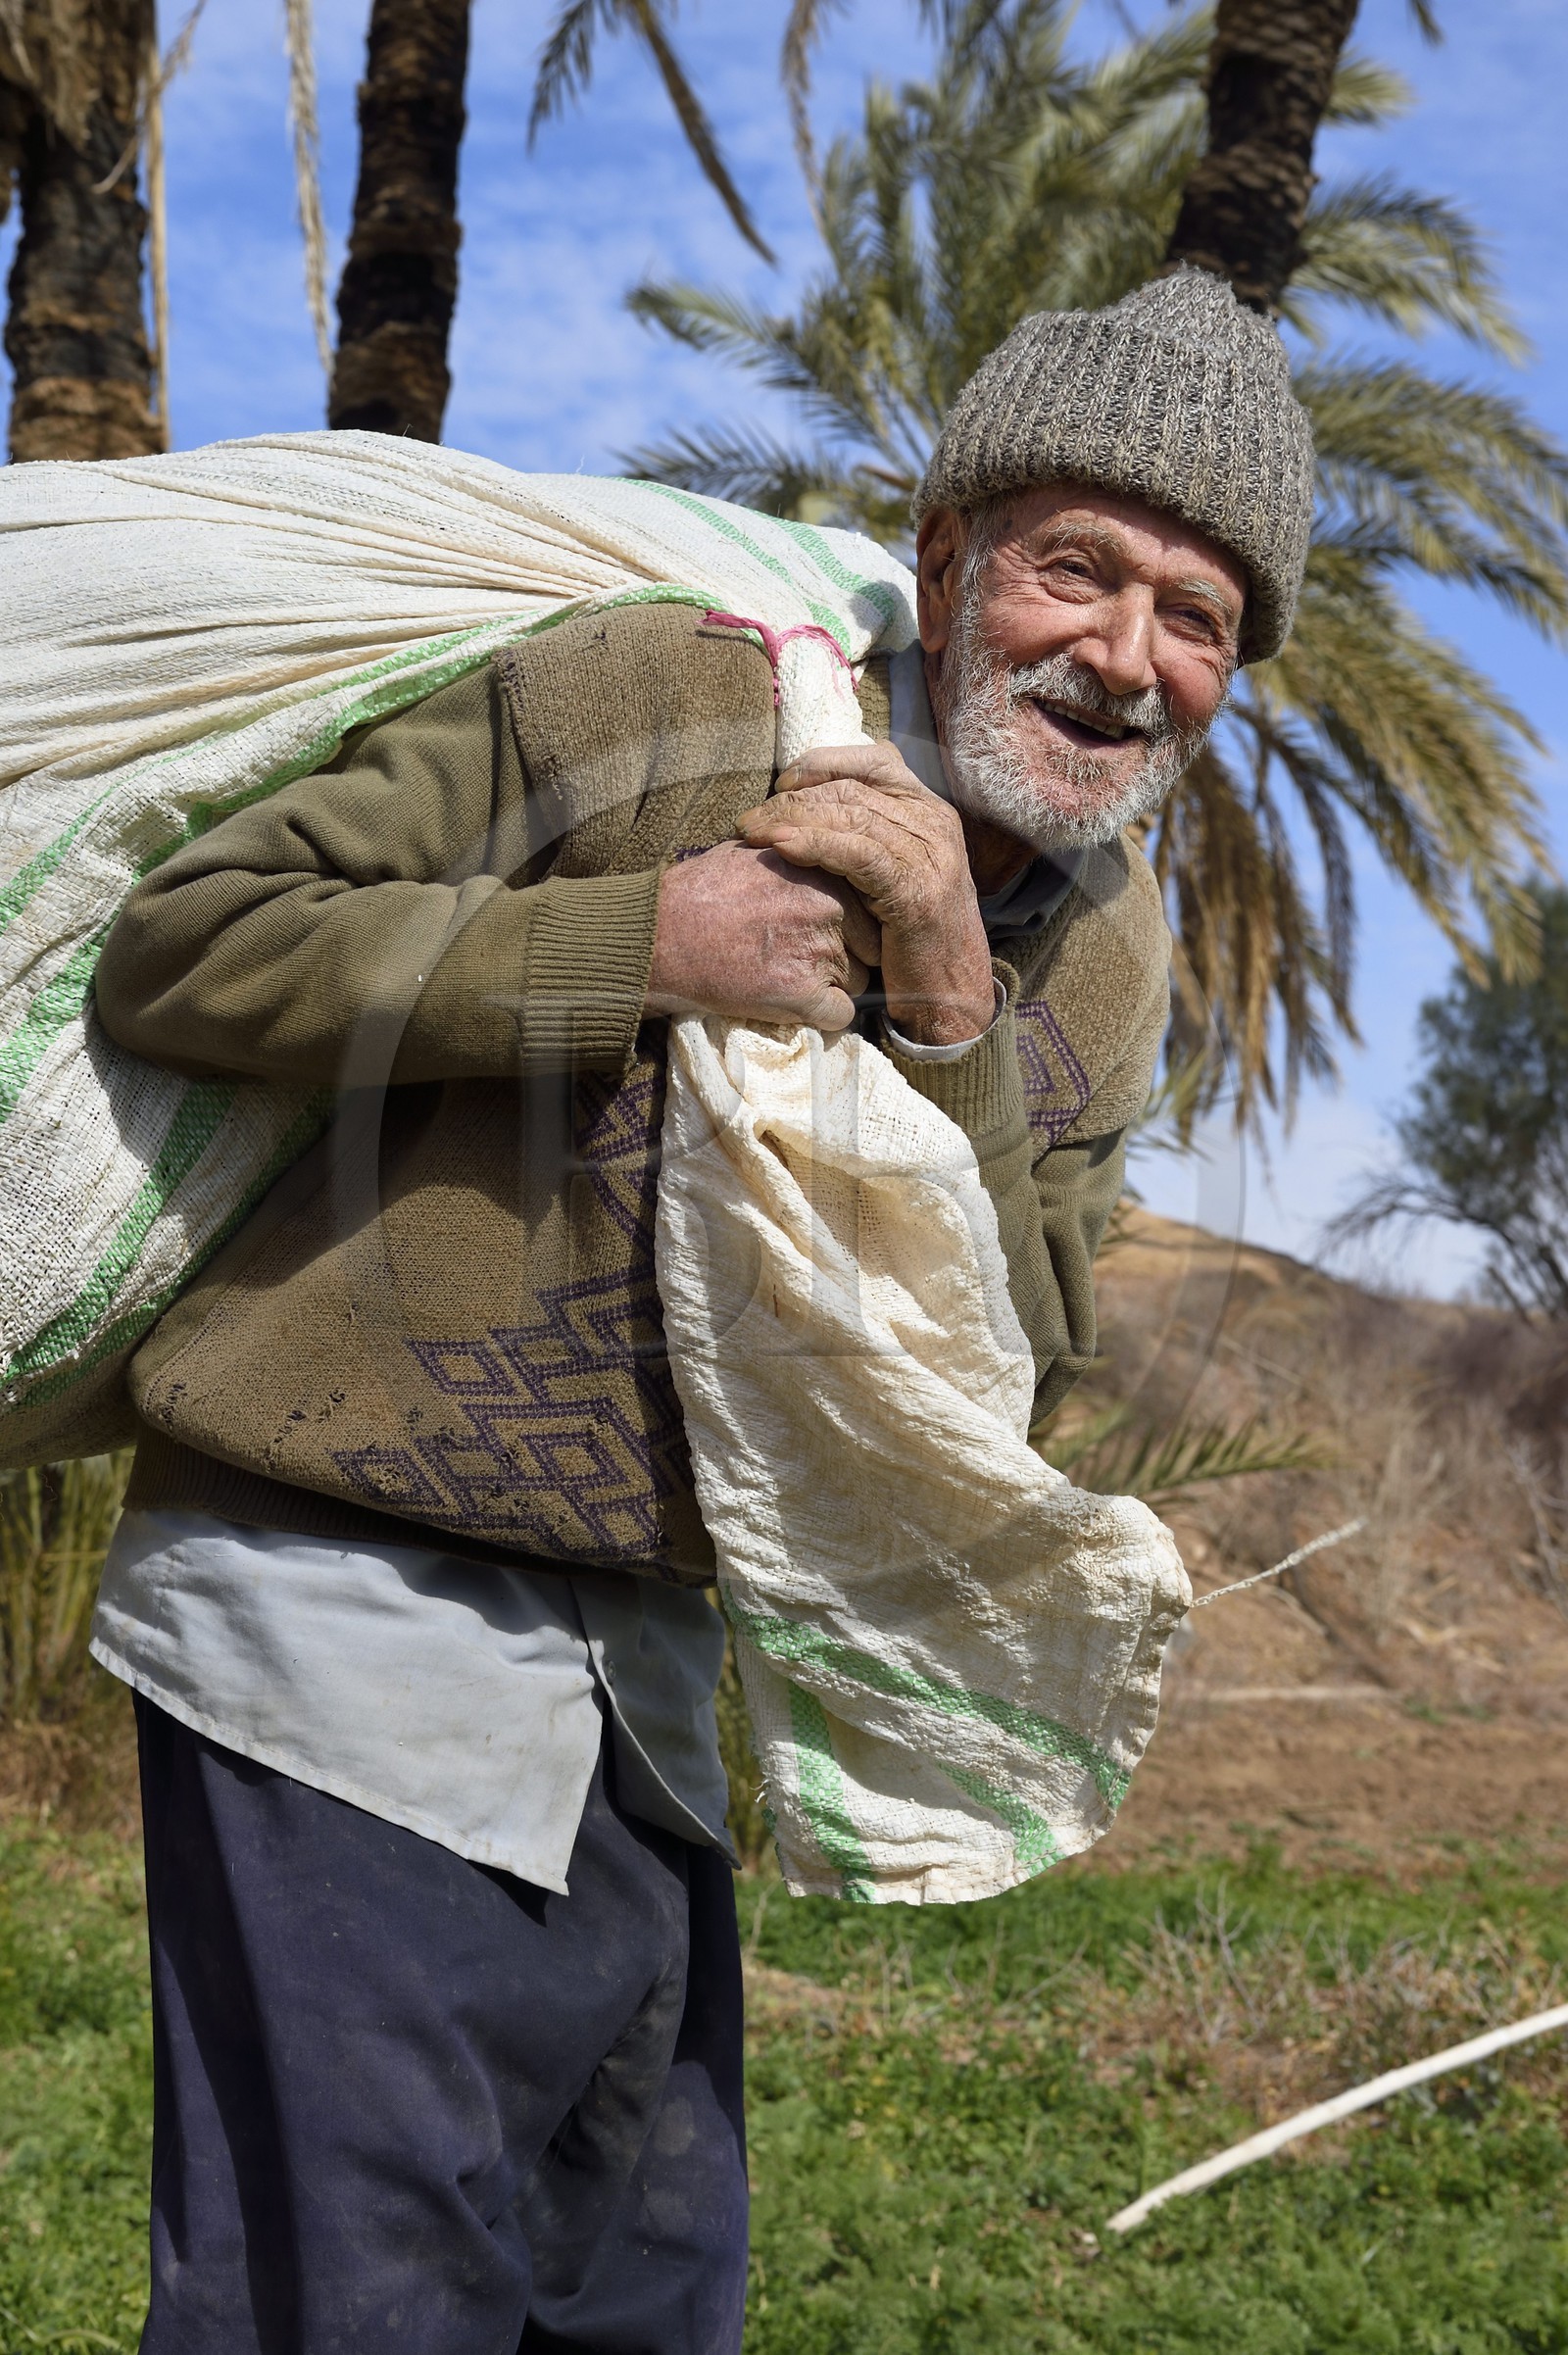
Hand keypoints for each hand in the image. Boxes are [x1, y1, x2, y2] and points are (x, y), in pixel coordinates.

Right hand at [645, 840, 882, 1033]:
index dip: (849, 923)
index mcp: (823, 871)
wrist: (659, 935)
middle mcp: (831, 909)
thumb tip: (809, 853)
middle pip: (868, 945)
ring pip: (856, 981)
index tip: (823, 932)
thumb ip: (792, 854)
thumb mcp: (750, 850)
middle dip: (846, 955)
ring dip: (831, 985)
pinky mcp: (801, 994)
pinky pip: (841, 1015)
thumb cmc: (697, 891)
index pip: (868, 905)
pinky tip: (794, 1005)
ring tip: (788, 977)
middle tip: (803, 958)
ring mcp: (819, 952)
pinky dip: (823, 1016)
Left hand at [735, 744, 995, 1046]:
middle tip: (749, 821)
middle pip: (852, 789)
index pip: (874, 760)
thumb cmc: (906, 935)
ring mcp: (929, 855)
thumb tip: (807, 808)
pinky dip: (815, 844)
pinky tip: (782, 846)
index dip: (823, 763)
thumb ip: (865, 835)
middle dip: (793, 799)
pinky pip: (858, 853)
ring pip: (851, 815)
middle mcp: (933, 823)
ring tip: (751, 832)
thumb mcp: (890, 872)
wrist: (948, 990)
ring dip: (792, 820)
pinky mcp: (915, 889)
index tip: (782, 783)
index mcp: (928, 810)